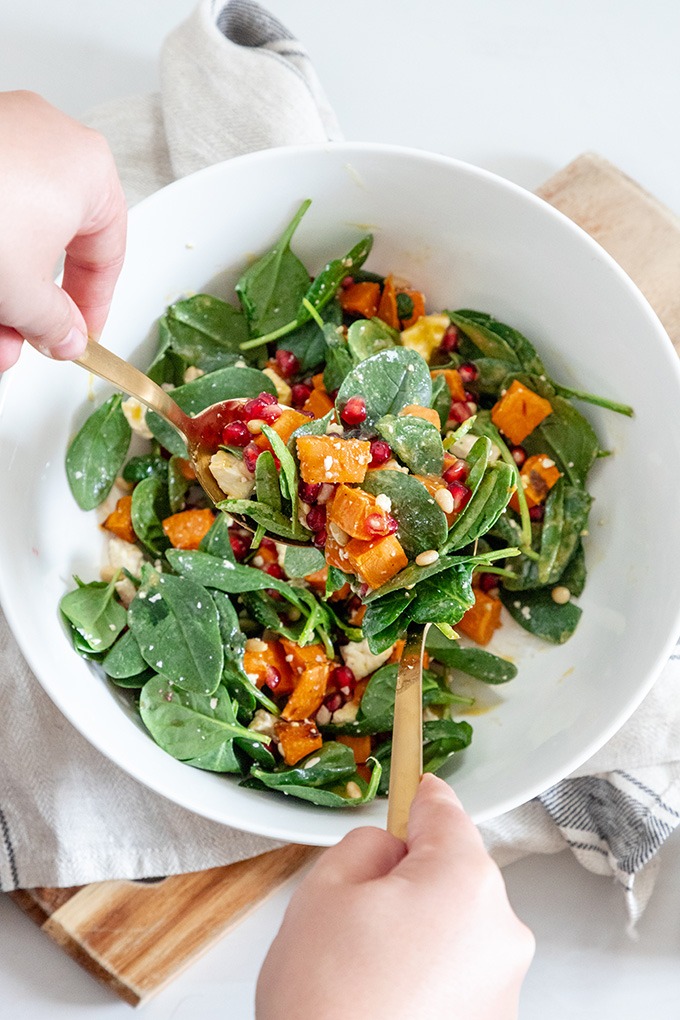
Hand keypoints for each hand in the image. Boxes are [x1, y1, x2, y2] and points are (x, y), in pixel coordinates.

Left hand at [0, 91, 126, 369]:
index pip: (106, 253)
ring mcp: (2, 132)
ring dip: (3, 289)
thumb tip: (65, 336)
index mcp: (89, 168)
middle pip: (52, 242)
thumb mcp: (27, 296)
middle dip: (33, 304)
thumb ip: (57, 324)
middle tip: (25, 337)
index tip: (79, 336)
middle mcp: (49, 139)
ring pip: (13, 229)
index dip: (94, 306)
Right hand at [256, 774, 533, 1019]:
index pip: (442, 810)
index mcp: (464, 880)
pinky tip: (385, 998)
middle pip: (452, 870)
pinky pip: (460, 971)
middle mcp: (501, 929)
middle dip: (410, 876)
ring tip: (365, 968)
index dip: (415, 796)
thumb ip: (364, 845)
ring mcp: (504, 984)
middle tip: (355, 911)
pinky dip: (429, 973)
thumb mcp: (324, 891)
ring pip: (456, 923)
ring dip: (420, 928)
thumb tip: (388, 850)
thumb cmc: (328, 1001)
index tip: (413, 782)